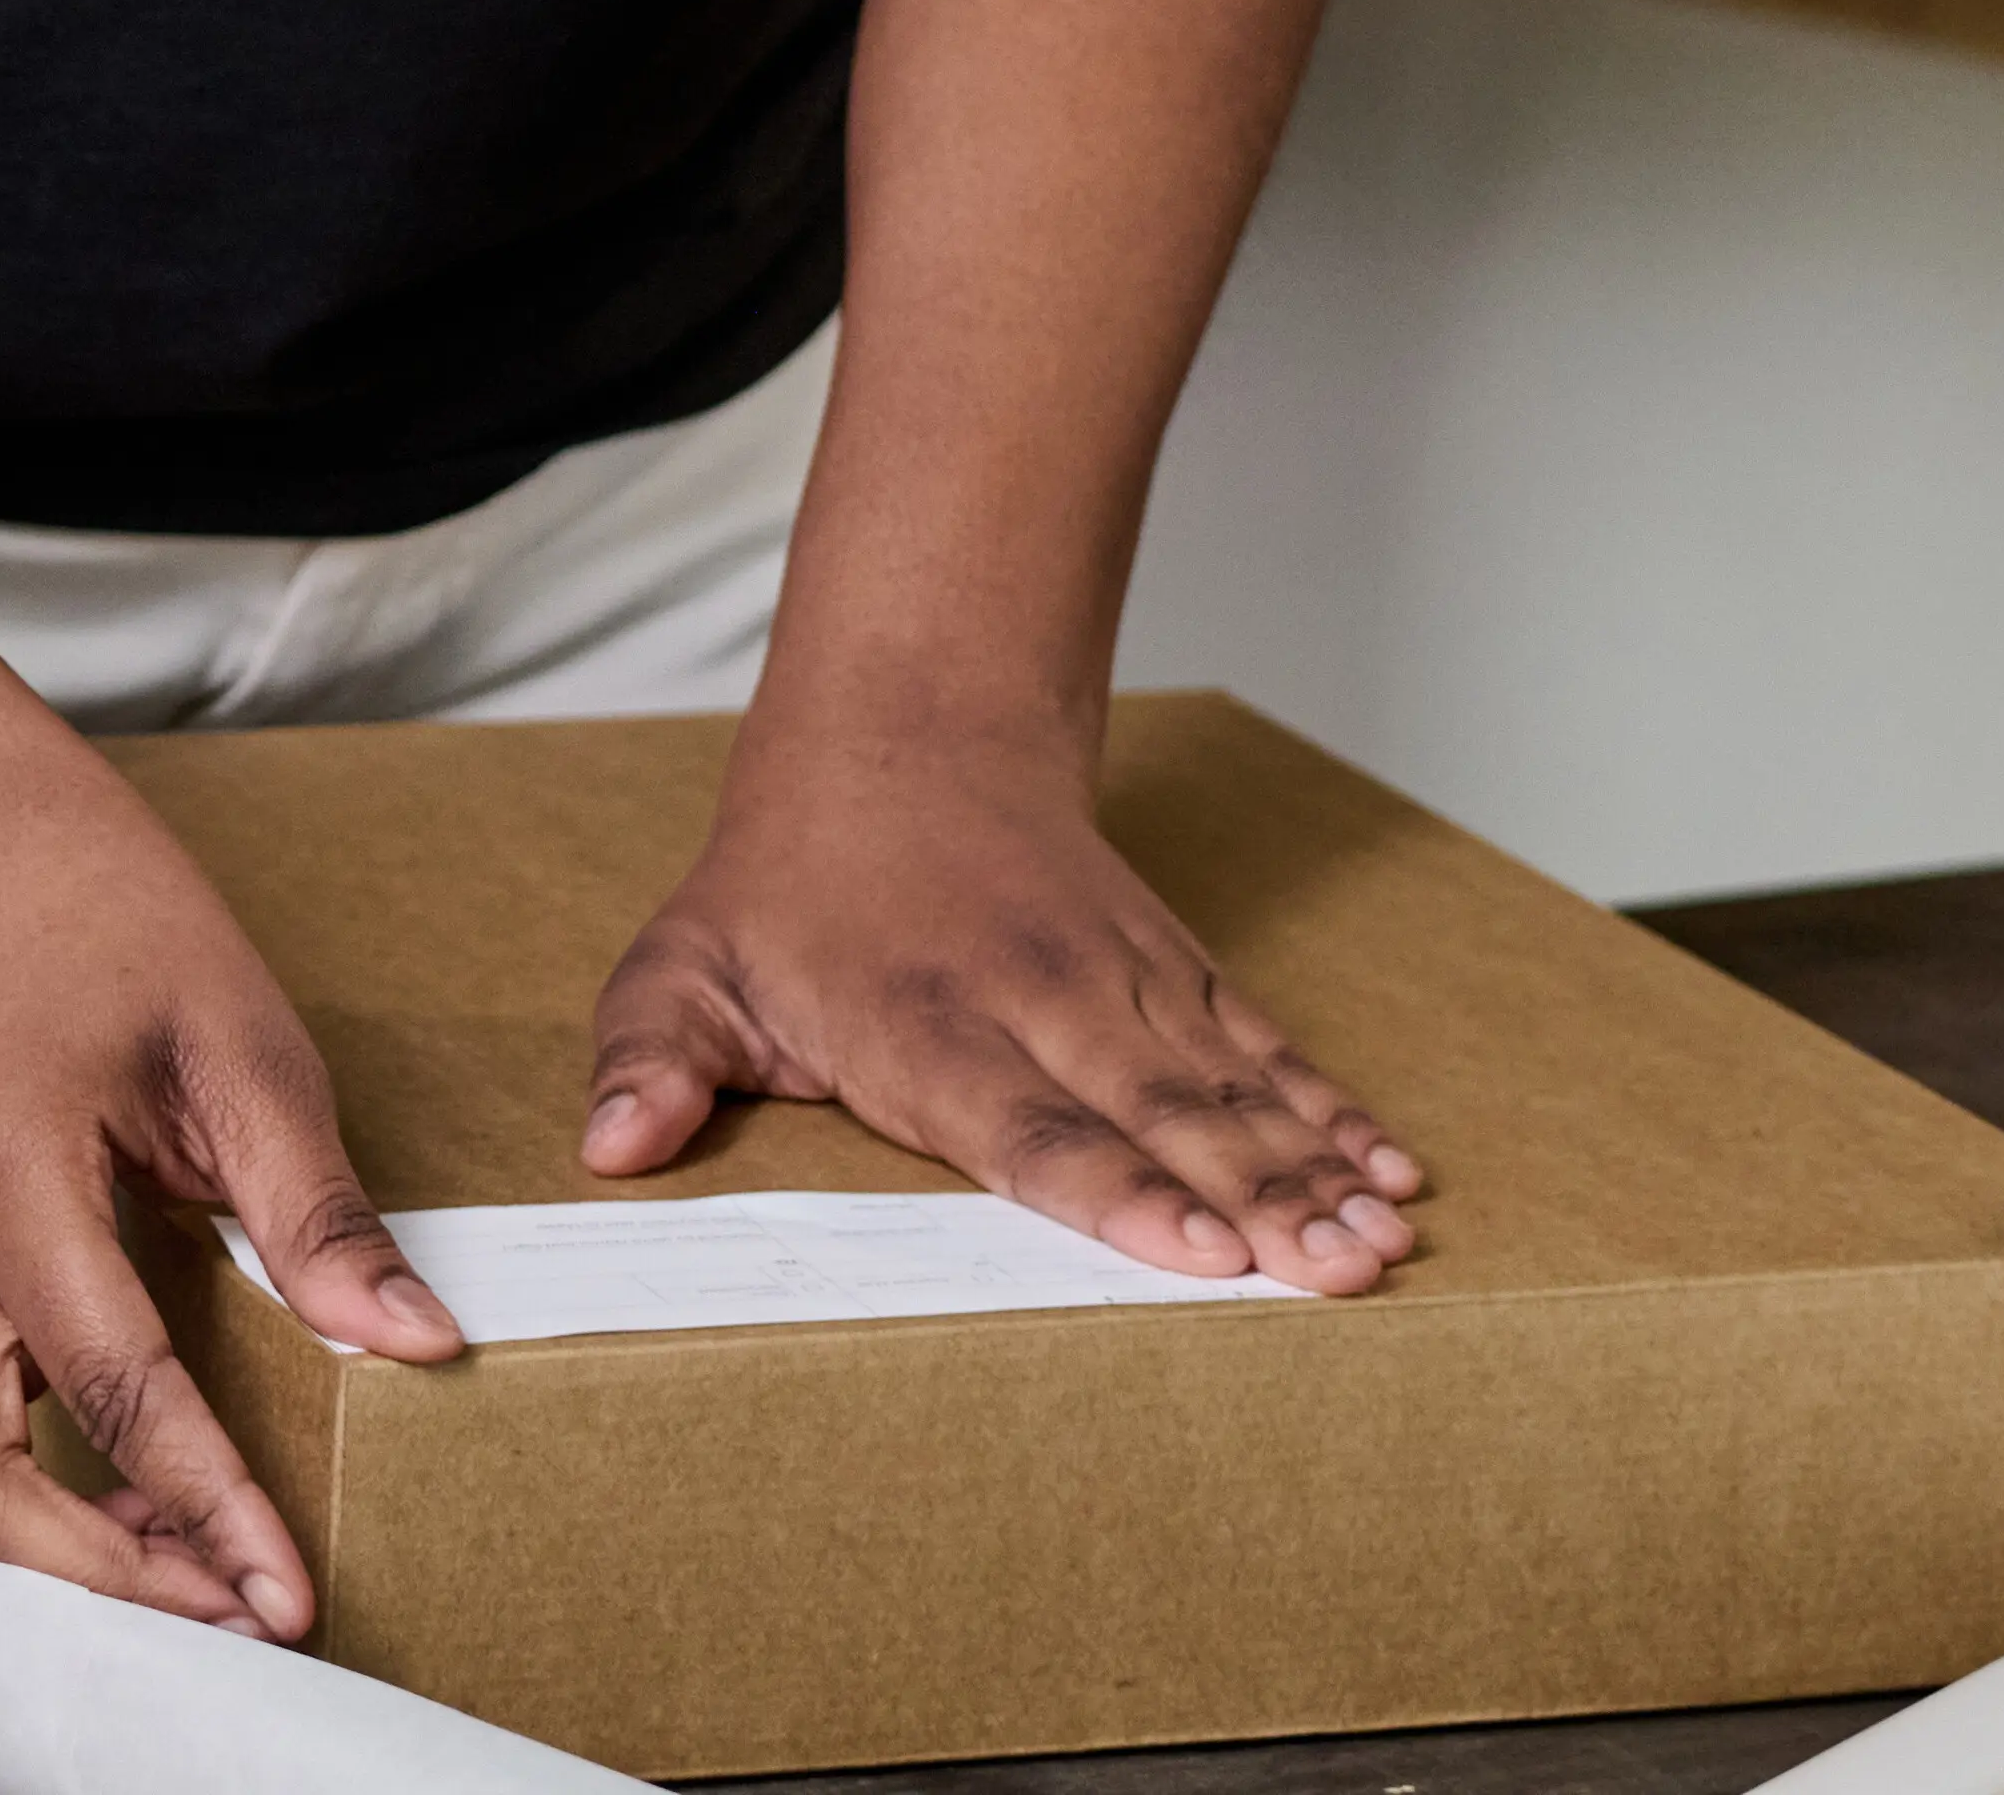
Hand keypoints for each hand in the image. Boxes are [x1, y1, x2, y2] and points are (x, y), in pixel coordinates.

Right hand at [0, 746, 463, 1635]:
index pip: (107, 1381)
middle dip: (101, 1578)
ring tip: (205, 1580)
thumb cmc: (107, 925)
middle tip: (241, 1613)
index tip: (290, 1589)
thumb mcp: (242, 1043)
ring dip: (61, 1558)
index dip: (205, 1500)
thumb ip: (314, 1206)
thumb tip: (409, 1343)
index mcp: (1, 1167)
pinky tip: (145, 1508)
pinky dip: (36, 1502)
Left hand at [580, 710, 1427, 1287]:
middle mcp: (1035, 1001)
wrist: (902, 728)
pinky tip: (1394, 1167)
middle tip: (1335, 1274)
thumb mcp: (687, 960)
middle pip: (1156, 1114)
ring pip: (1229, 1084)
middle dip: (1252, 1200)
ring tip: (1386, 1240)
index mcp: (919, 1022)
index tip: (1195, 1251)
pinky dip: (1331, 1106)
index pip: (1024, 1124)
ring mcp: (1119, 982)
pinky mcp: (1173, 970)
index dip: (1112, 1190)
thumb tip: (610, 1144)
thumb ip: (648, 1055)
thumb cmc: (787, 885)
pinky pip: (1263, 1046)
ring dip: (1314, 1166)